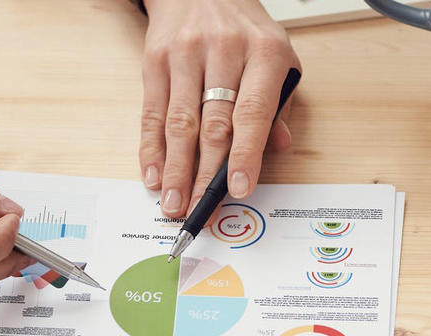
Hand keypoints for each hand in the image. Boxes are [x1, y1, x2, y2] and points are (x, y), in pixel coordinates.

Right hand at [139, 0, 297, 217]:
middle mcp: (224, 51)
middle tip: (201, 210)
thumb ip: (279, 104)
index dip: (245, 155)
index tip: (240, 189)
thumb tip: (275, 148)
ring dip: (175, 169)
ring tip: (174, 203)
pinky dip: (151, 148)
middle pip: (213, 125)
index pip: (253, 112)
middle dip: (206, 175)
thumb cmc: (244, 30)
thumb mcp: (278, 57)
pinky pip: (152, 112)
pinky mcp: (156, 60)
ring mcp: (186, 54)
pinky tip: (154, 174)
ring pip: (179, 123)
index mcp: (264, 52)